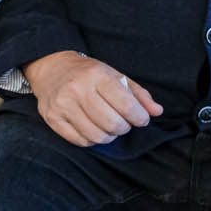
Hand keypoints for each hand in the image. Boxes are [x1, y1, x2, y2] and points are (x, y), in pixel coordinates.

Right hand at [24, 50, 163, 146]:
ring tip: (110, 126)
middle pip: (112, 124)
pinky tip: (94, 128)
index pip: (126, 105)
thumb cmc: (89, 73)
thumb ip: (139, 94)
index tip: (142, 119)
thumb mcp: (116, 75)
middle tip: (124, 122)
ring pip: (97, 136)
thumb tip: (157, 112)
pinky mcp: (52, 119)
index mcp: (97, 75)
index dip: (140, 117)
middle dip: (125, 128)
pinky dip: (93, 139)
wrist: (52, 69)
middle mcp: (78, 89)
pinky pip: (80, 141)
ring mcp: (63, 105)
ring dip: (110, 136)